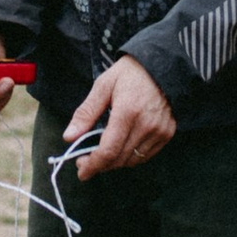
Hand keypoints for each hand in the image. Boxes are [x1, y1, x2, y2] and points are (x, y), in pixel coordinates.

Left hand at [69, 55, 175, 175]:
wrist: (162, 65)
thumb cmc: (129, 73)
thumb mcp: (102, 86)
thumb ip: (85, 113)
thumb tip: (69, 137)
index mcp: (127, 112)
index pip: (108, 151)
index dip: (92, 165)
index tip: (81, 171)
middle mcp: (146, 125)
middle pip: (119, 159)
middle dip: (100, 165)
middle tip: (86, 160)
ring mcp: (159, 131)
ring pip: (132, 160)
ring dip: (115, 162)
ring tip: (103, 152)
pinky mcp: (167, 133)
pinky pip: (145, 155)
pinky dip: (130, 156)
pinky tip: (121, 147)